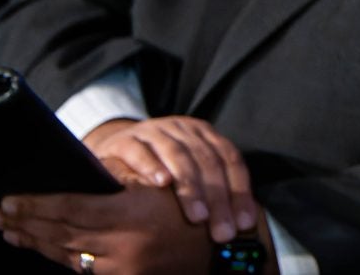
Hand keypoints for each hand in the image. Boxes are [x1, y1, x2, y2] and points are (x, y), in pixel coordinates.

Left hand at [0, 160, 220, 274]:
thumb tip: (80, 174)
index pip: (71, 209)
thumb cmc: (198, 211)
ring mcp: (122, 270)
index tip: (10, 200)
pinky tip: (42, 249)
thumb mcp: (163, 187)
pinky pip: (82, 270)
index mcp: (132, 215)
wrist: (225, 256)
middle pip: (61, 234)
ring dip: (35, 242)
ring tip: (10, 231)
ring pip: (66, 255)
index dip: (37, 205)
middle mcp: (123, 246)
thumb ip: (121, 183)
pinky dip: (58, 258)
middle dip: (26, 223)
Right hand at [84, 115, 259, 241]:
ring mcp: (154, 131)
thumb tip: (237, 223)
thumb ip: (210, 188)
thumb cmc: (160, 165)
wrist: (116, 146)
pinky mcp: (125, 140)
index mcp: (204, 134)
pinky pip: (140, 151)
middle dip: (218, 198)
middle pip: (207, 161)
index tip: (243, 223)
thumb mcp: (189, 170)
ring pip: (178, 156)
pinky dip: (152, 167)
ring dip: (190, 188)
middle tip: (221, 230)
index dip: (239, 191)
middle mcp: (182, 129)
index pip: (230, 160)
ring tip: (197, 216)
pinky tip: (162, 184)